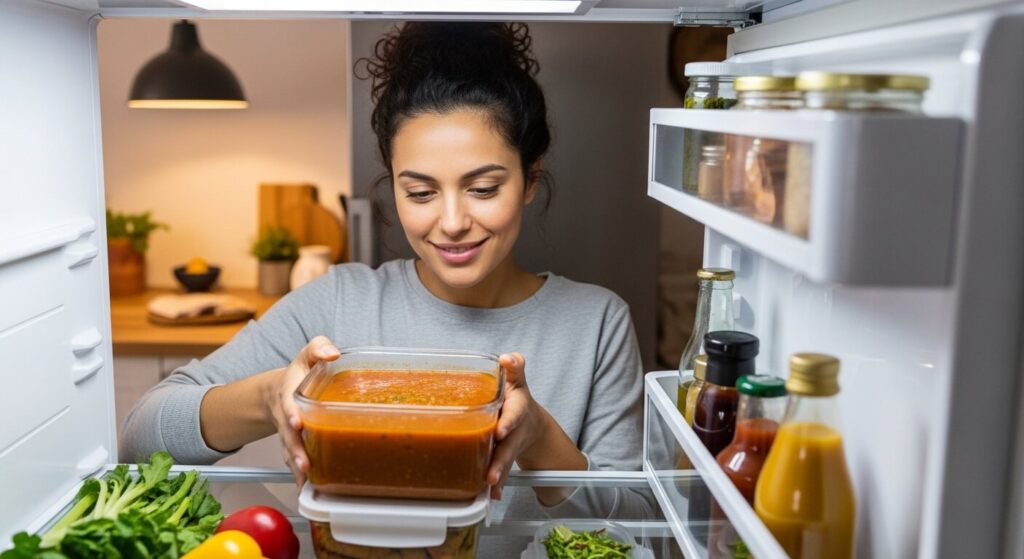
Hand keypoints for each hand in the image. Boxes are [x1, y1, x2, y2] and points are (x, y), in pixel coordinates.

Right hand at [267, 335, 339, 486]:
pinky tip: (309, 487)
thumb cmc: (300, 372)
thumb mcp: (307, 354)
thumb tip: (333, 353)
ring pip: (290, 452)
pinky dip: (300, 475)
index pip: (288, 403)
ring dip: (296, 466)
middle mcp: (286, 416)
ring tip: (306, 480)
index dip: (291, 413)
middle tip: (304, 462)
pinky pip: (294, 461)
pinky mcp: (294, 445)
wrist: (279, 390)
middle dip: (295, 449)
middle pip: (288, 435)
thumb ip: (318, 348)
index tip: (296, 422)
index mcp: (289, 393)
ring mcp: (288, 433)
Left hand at [486, 352, 546, 499]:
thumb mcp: (517, 380)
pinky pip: (502, 472)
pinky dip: (497, 485)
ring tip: (490, 486)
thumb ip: (514, 368)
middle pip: (509, 446)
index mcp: (518, 409)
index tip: (500, 431)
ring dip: (498, 475)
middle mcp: (516, 430)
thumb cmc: (517, 398)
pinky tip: (491, 496)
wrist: (531, 423)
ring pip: (505, 462)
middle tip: (492, 473)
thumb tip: (508, 358)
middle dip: (501, 460)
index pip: (513, 414)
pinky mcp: (505, 458)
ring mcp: (511, 446)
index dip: (508, 422)